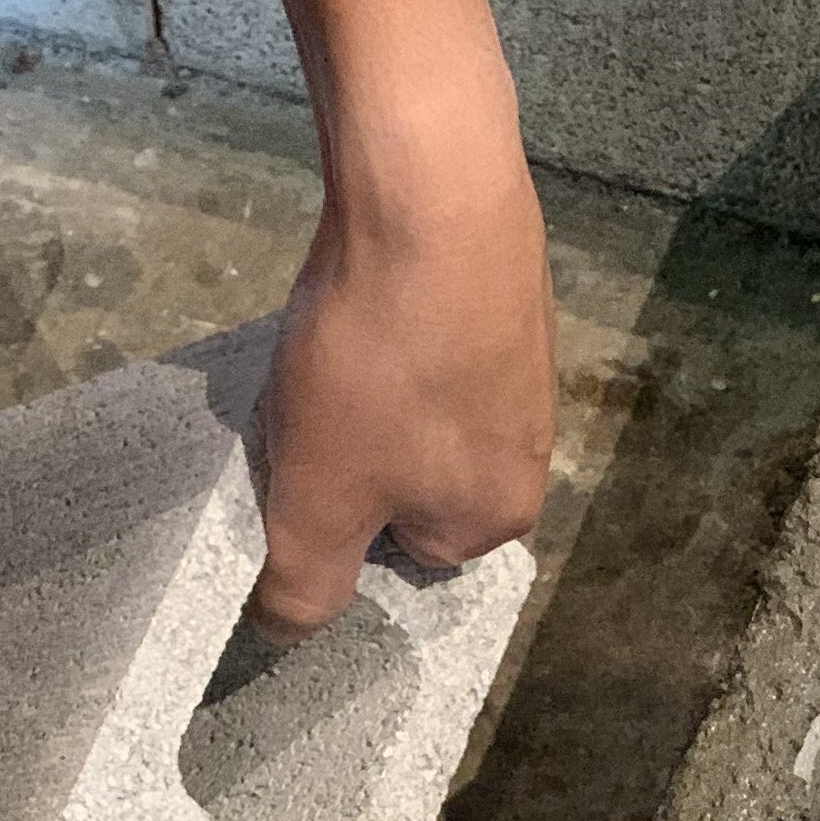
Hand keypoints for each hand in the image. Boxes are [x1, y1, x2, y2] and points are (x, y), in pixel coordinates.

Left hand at [252, 93, 558, 639]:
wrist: (428, 189)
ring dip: (367, 388)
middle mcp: (531, 451)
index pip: (396, 556)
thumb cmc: (377, 361)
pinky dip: (390, 330)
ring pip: (417, 409)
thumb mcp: (315, 502)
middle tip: (309, 407)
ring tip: (331, 348)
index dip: (336, 515)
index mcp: (498, 517)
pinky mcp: (507, 294)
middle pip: (409, 480)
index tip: (301, 469)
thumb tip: (288, 631)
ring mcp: (526, 367)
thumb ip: (302, 589)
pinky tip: (360, 300)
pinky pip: (430, 342)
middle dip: (354, 450)